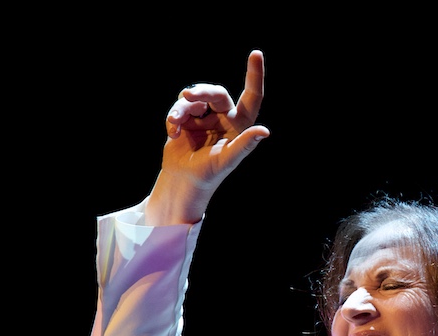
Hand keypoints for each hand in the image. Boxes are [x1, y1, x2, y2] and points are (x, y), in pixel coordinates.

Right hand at [147, 50, 269, 223]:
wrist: (183, 181)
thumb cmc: (210, 173)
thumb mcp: (228, 159)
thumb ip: (245, 144)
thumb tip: (264, 131)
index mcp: (241, 124)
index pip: (251, 96)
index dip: (254, 75)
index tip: (256, 53)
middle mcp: (225, 118)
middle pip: (216, 93)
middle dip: (202, 91)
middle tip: (188, 95)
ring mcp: (205, 118)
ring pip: (194, 99)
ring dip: (182, 108)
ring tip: (174, 123)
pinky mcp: (186, 120)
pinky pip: (179, 108)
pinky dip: (173, 118)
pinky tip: (172, 132)